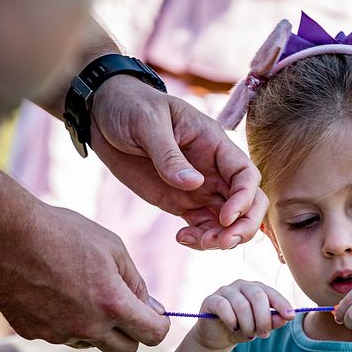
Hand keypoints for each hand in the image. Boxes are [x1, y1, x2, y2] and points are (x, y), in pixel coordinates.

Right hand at [0, 169, 170, 351]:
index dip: (158, 324)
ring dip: (95, 327)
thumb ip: (136, 282)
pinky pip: (61, 336)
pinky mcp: (33, 334)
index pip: (154, 335)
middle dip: (130, 332)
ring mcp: (58, 334)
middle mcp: (87, 328)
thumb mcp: (111, 246)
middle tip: (120, 306)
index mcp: (113, 304)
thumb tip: (153, 308)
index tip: (153, 314)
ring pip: (91, 343)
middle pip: (126, 350)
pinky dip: (64, 322)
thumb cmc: (61, 232)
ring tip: (78, 290)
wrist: (4, 233)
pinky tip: (52, 293)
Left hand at [90, 76, 267, 250]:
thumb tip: (194, 184)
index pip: (246, 174)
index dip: (244, 199)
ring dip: (221, 238)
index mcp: (214, 143)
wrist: (104, 115)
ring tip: (198, 243)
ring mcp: (199, 188)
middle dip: (244, 226)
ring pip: (227, 220)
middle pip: (248, 202)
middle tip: (222, 244)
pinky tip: (181, 238)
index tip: (226, 217)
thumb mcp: (147, 124)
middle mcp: (213, 168)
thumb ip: (169, 155)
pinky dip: (199, 239)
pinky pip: (202, 226)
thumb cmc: (130, 107)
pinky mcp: (181, 202)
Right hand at [194, 280, 293, 350]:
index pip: (271, 293)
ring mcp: (225, 290)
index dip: (281, 304)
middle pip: (257, 296)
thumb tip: (284, 319)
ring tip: (248, 335)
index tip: (290, 317)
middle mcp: (241, 285)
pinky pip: (224, 307)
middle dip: (263, 318)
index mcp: (256, 289)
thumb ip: (272, 322)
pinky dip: (231, 320)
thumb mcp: (259, 328)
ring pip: (241, 305)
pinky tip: (233, 328)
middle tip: (264, 335)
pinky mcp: (211, 299)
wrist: (217, 337)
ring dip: (248, 324)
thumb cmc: (241, 328)